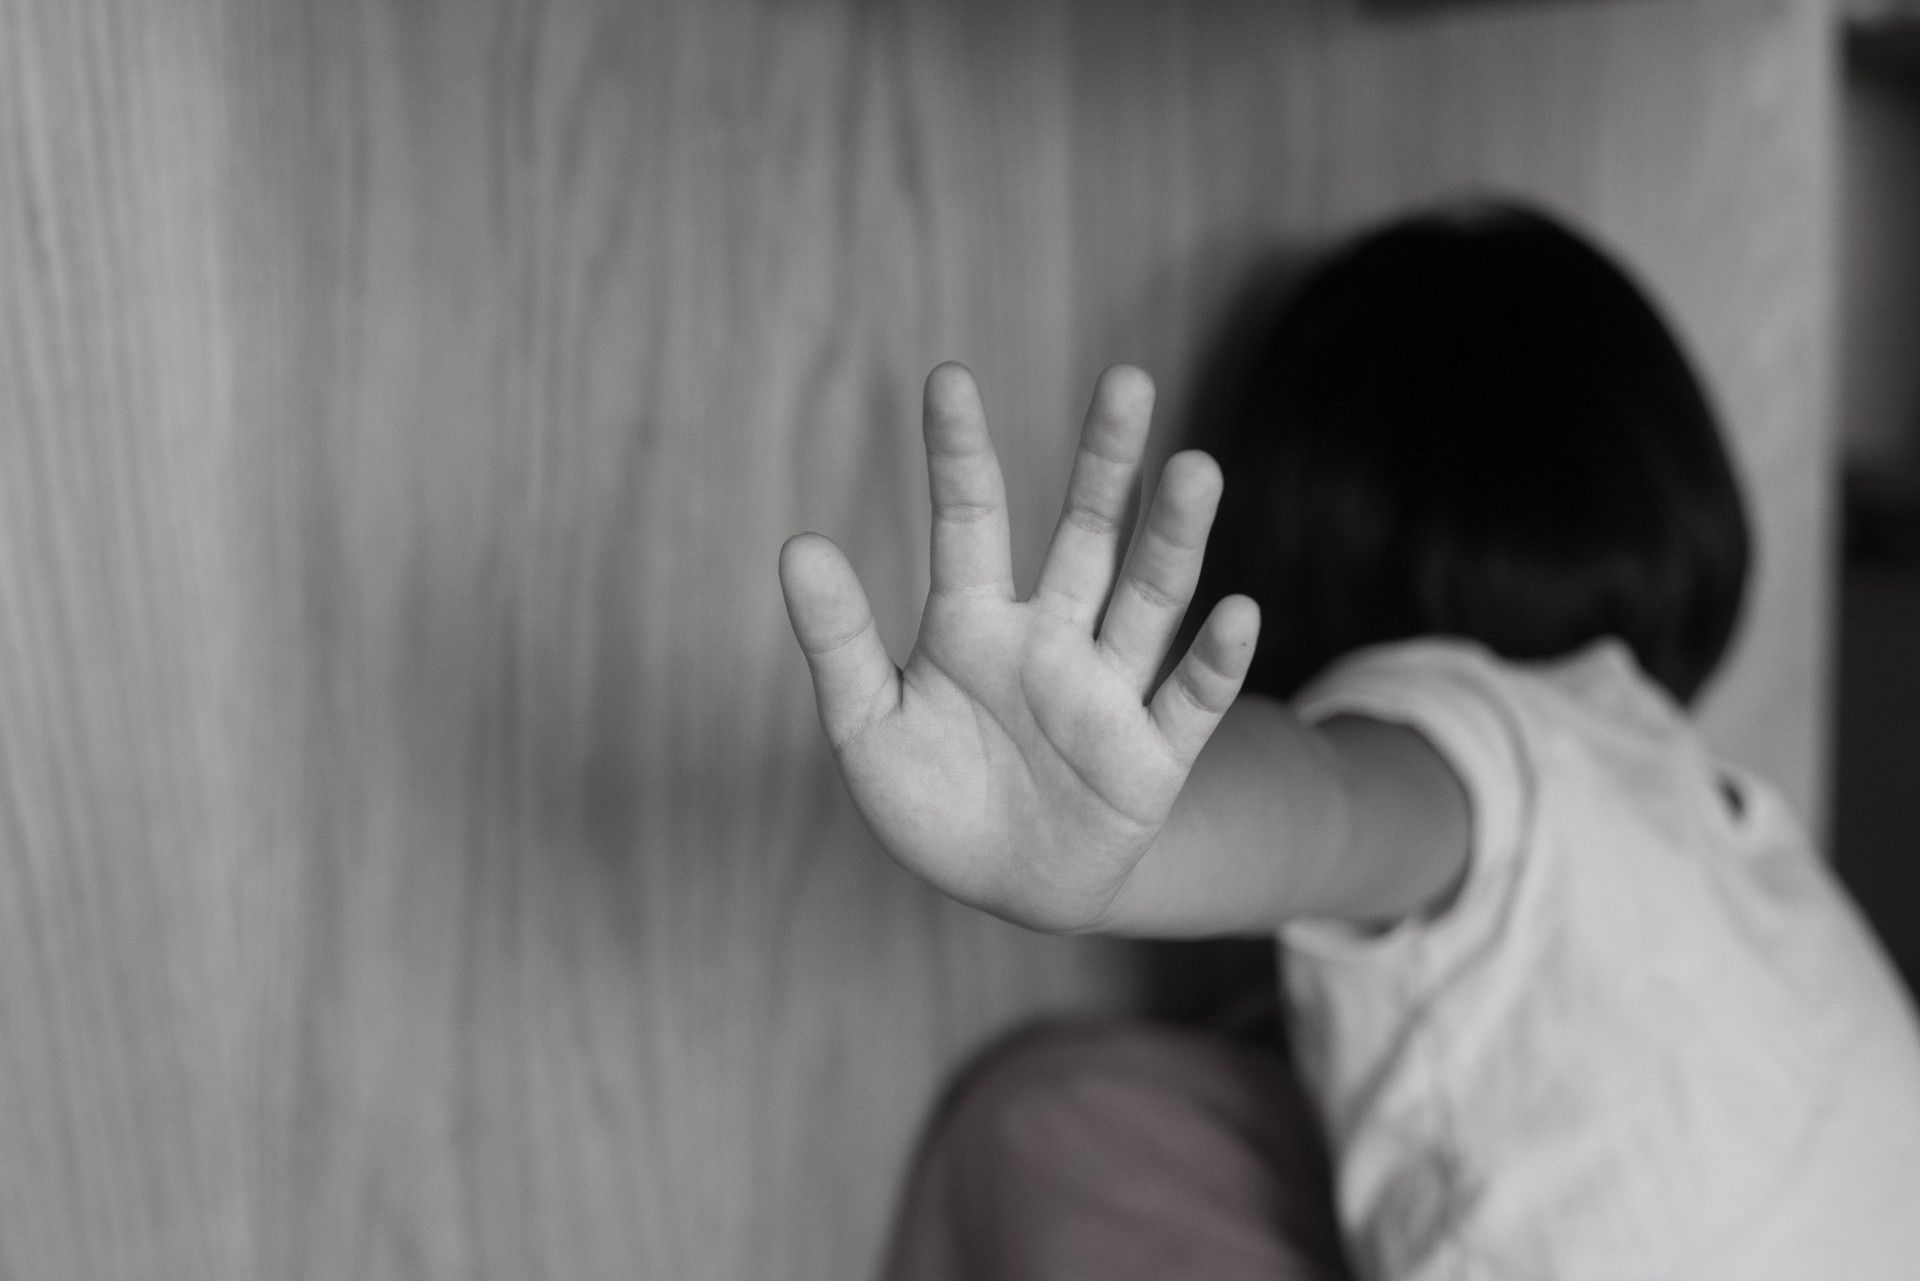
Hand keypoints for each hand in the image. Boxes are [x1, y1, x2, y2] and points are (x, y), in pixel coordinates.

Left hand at [779, 363, 1258, 931]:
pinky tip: (1237, 612)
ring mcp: (1107, 692)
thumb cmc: (932, 799)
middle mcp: (1051, 640)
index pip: (971, 521)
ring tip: (1196, 467)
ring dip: (1172, 539)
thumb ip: (840, 641)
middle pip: (1086, 537)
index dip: (959, 453)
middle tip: (1126, 381)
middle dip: (1105, 464)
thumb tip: (798, 543)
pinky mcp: (1153, 757)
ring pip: (1147, 601)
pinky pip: (1190, 702)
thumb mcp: (868, 724)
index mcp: (973, 623)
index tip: (947, 378)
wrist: (1004, 889)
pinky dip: (1213, 662)